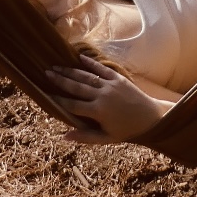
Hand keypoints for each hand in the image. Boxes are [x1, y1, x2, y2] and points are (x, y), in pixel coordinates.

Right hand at [45, 55, 168, 143]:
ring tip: (57, 66)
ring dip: (71, 70)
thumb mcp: (106, 138)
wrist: (151, 117)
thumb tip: (63, 136)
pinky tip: (79, 58)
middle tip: (46, 73)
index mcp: (97, 111)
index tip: (45, 94)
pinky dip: (90, 63)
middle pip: (76, 86)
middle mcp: (102, 95)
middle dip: (60, 79)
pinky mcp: (118, 78)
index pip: (72, 105)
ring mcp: (110, 85)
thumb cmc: (127, 130)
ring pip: (86, 76)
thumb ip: (85, 136)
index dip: (58, 100)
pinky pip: (101, 69)